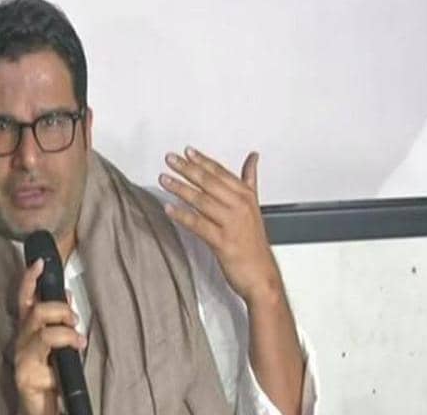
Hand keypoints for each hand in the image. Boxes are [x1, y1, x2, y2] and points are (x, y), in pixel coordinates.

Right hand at [14, 259, 86, 414]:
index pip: (25, 299)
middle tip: (75, 318)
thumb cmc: (53, 378)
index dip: (30, 279)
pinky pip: (44, 347)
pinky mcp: (25, 372)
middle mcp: (21, 341)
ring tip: (78, 338)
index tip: (40, 262)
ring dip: (64, 326)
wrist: (44, 410)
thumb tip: (67, 295)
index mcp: (28, 331)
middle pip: (34, 309)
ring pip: (40, 326)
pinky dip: (65, 341)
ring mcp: (21, 357)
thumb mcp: (61, 345)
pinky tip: (76, 347)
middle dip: (59, 307)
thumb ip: (62, 322)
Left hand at [158, 147, 280, 304]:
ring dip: (180, 188)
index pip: (221, 172)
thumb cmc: (254, 243)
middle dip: (187, 169)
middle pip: (209, 182)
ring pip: (202, 201)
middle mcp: (240, 207)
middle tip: (170, 159)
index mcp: (246, 196)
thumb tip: (252, 158)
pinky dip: (182, 215)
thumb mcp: (254, 207)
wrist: (262, 275)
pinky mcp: (223, 242)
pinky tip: (169, 208)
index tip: (187, 151)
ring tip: (164, 179)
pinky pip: (198, 225)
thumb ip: (249, 181)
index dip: (203, 160)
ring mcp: (232, 224)